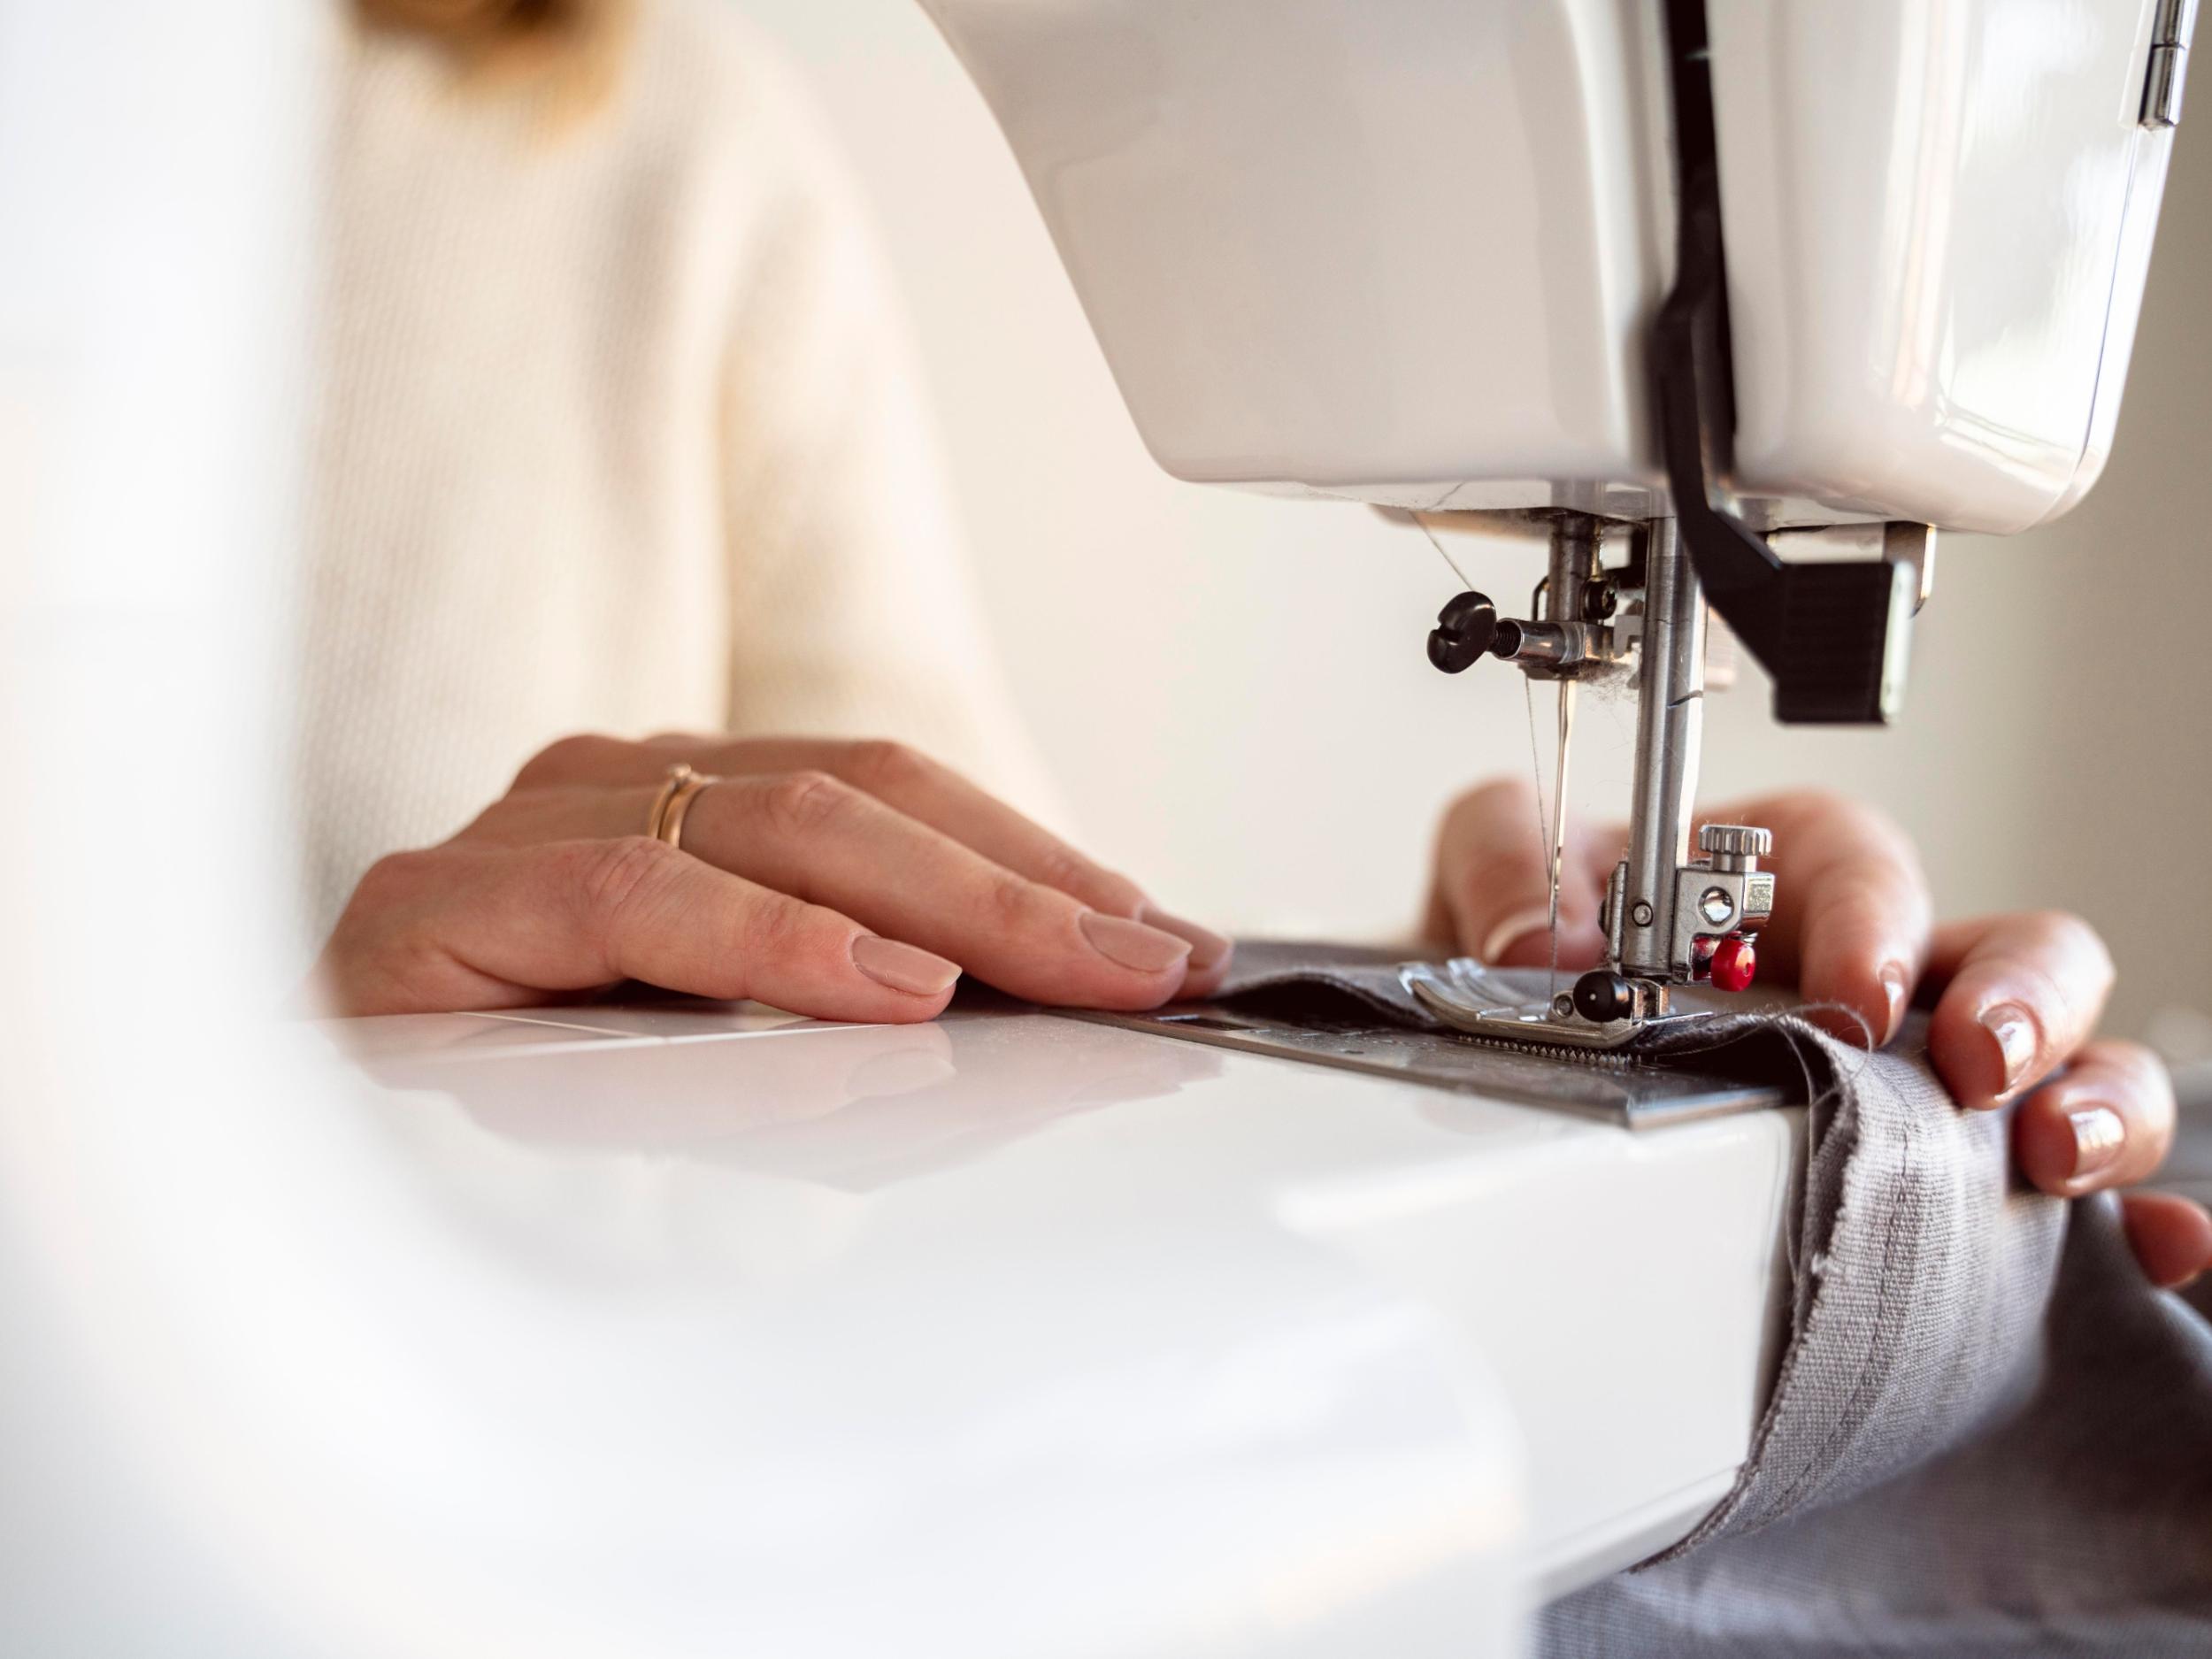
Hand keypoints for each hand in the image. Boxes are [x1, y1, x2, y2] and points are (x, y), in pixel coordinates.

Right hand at [316, 734, 1230, 1021]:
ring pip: (773, 831)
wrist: (285, 1114)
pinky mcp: (440, 905)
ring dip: (947, 907)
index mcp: (691, 797)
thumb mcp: (730, 1032)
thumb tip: (1032, 1021)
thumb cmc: (526, 1077)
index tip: (1165, 936)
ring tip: (1068, 971)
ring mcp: (528, 827)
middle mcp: (616, 785)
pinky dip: (773, 945)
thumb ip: (851, 1006)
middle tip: (1156, 962)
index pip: (894, 798)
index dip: (1038, 857)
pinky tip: (880, 991)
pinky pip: (634, 903)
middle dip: (1029, 885)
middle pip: (860, 802)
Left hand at [1426, 779, 2211, 1289]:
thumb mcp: (1499, 873)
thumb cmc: (1537, 953)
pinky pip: (2059, 1194)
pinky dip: (2123, 1217)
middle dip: (2022, 1003)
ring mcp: (1922, 1075)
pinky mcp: (1935, 1179)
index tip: (1855, 992)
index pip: (1862, 866)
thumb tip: (1541, 946)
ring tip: (2060, 1162)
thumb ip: (1506, 862)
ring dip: (2096, 1101)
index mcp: (1784, 876)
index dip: (1874, 920)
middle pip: (2014, 951)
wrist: (1506, 1060)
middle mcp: (1882, 969)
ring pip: (2072, 1062)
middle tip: (1978, 1067)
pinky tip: (2140, 1251)